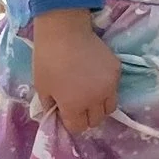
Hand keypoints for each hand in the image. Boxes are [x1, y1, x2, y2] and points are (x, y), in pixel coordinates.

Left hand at [28, 7, 120, 131]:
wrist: (64, 31)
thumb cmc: (47, 59)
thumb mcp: (41, 87)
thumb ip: (50, 106)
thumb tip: (57, 114)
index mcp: (75, 106)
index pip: (78, 127)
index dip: (70, 122)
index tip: (65, 112)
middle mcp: (95, 100)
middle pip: (96, 121)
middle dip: (86, 117)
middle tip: (77, 104)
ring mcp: (109, 85)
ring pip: (109, 108)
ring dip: (99, 107)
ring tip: (90, 95)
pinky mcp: (116, 71)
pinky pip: (113, 89)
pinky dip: (106, 89)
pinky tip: (95, 77)